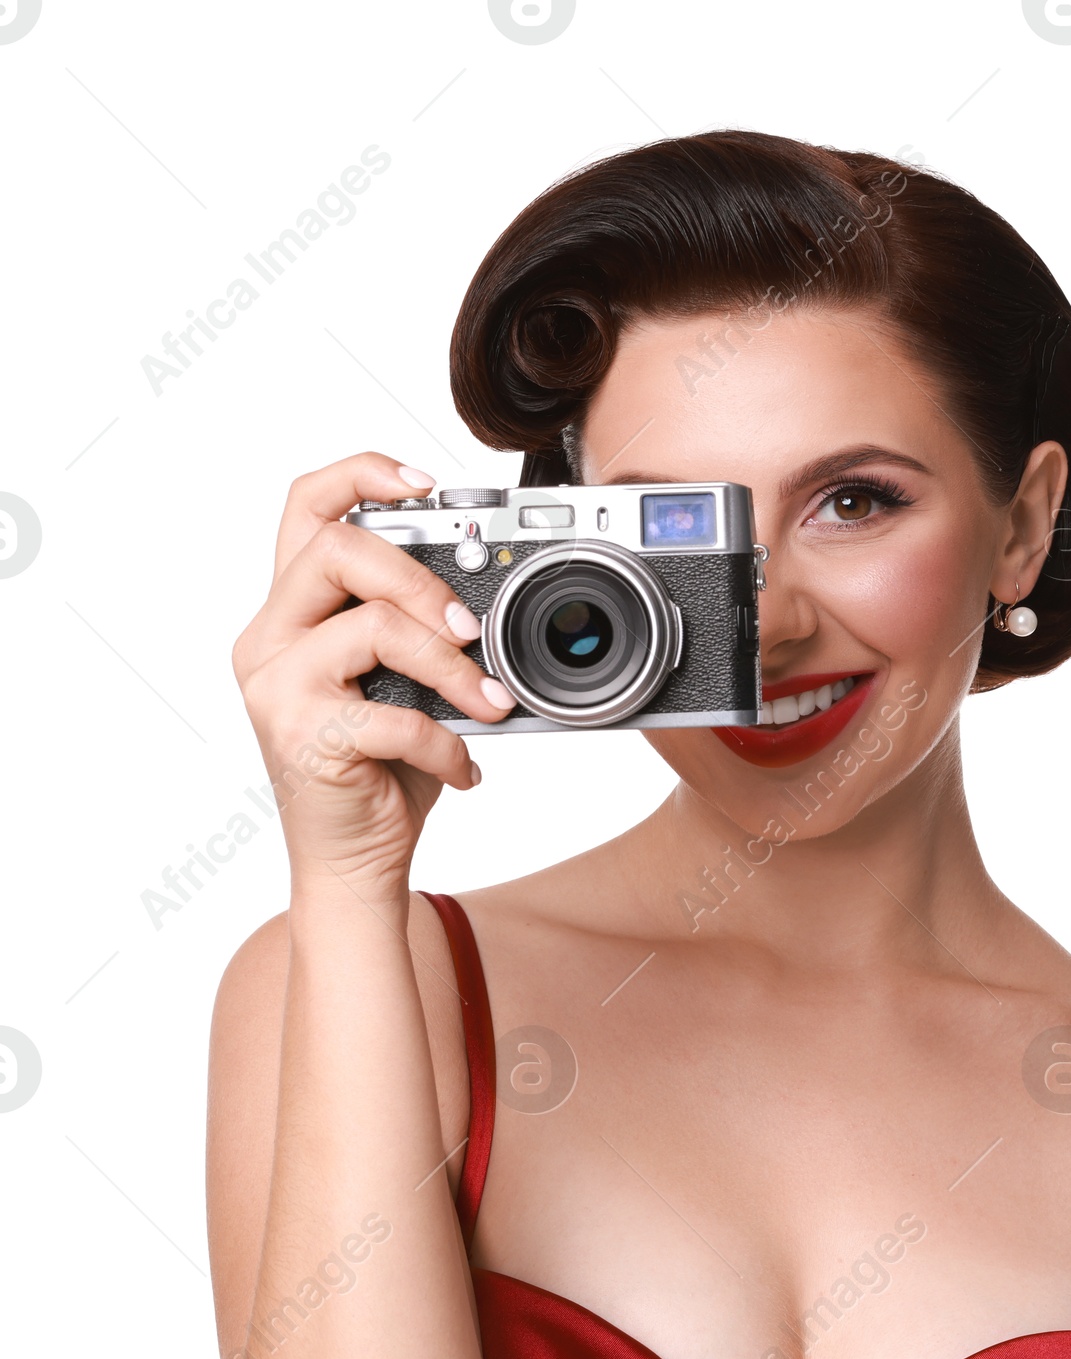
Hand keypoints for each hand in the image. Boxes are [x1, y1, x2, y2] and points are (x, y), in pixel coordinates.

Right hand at [232, 453, 515, 893]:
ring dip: (452, 666)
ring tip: (492, 703)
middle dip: (420, 578)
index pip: (306, 509)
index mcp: (290, 614)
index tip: (427, 483)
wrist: (354, 862)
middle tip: (470, 626)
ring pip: (372, 626)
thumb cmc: (381, 770)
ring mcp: (278, 688)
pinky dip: (447, 742)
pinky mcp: (304, 738)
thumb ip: (420, 632)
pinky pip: (396, 716)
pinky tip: (466, 767)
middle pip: (335, 550)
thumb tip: (489, 597)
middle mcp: (269, 641)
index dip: (363, 475)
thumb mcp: (403, 685)